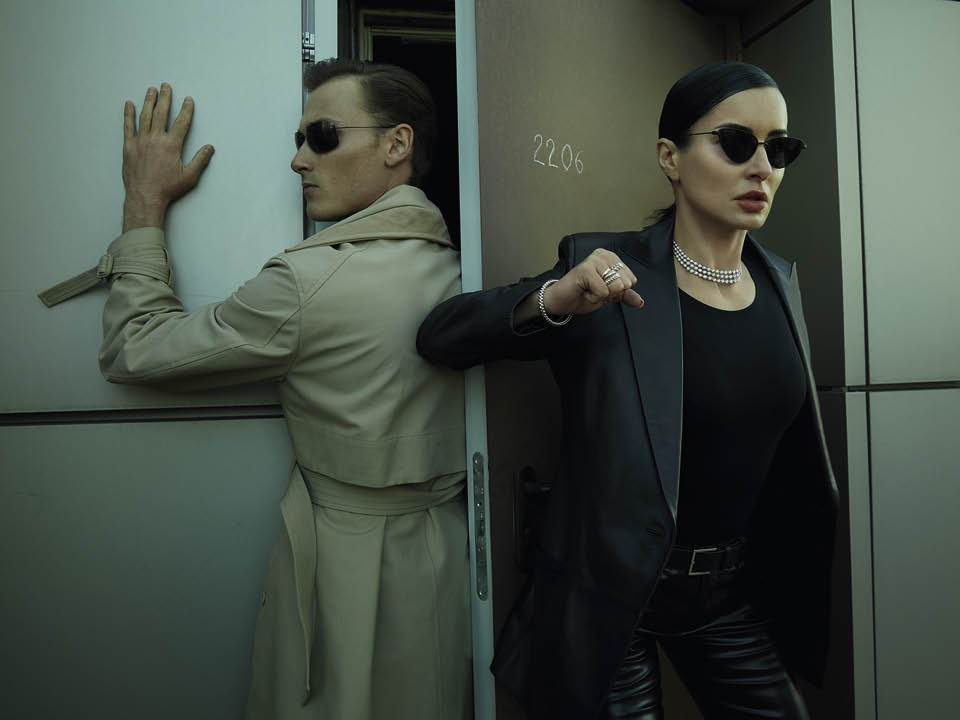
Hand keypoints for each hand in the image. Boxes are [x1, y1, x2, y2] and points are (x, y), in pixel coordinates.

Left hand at [122, 83, 214, 230]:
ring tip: (151, 90)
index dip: (186, 110)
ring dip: (149, 101)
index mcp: (171, 145)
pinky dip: (128, 114)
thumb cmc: (167, 189)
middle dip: (165, 98)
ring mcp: (140, 141)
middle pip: (161, 113)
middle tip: (166, 86)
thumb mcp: (189, 177)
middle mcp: (155, 139)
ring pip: (145, 116)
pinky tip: (129, 104)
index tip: (188, 100)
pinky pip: (128, 126)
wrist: (145, 196)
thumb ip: (200, 160)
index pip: (181, 122)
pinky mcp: (129, 146)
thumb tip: (210, 148)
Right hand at [543, 249, 643, 315]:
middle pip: (624, 283)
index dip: (617, 291)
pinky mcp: (585, 269)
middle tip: (594, 290)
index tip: (601, 288)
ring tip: (589, 290)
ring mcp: (593, 260)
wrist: (562, 302)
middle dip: (610, 294)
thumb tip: (639, 301)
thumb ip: (625, 296)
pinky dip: (594, 298)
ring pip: (615, 287)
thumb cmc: (583, 294)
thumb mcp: (609, 295)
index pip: (631, 280)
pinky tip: (584, 292)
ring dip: (602, 296)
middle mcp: (602, 255)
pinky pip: (603, 292)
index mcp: (611, 257)